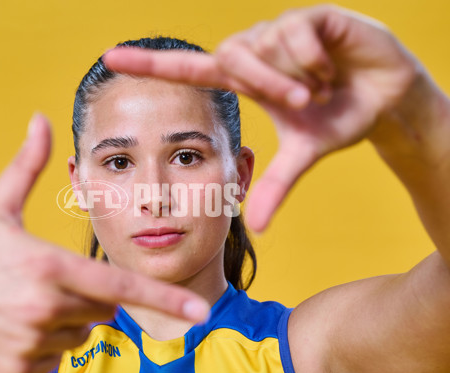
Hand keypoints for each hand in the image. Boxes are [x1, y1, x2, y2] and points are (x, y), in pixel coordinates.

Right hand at [0, 114, 208, 372]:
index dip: (164, 298)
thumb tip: (41, 119)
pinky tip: (13, 323)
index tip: (201, 311)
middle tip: (50, 279)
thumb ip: (27, 165)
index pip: (118, 286)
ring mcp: (28, 343)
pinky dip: (46, 341)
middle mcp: (43, 308)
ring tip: (25, 300)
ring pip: (81, 333)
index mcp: (46, 266)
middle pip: (104, 308)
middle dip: (92, 294)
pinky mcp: (15, 369)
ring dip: (69, 319)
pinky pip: (56, 356)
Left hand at [103, 5, 419, 230]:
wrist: (386, 98)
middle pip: (232, 58)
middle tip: (304, 102)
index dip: (151, 66)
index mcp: (245, 80)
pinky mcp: (309, 15)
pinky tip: (335, 63)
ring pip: (266, 46)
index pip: (190, 69)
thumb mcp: (304, 153)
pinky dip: (318, 57)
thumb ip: (276, 184)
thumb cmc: (340, 118)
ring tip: (325, 83)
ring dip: (297, 77)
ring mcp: (280, 30)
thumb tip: (255, 227)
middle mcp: (255, 50)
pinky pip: (297, 33)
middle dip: (268, 85)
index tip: (109, 58)